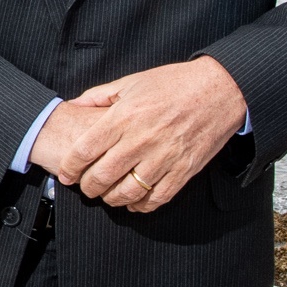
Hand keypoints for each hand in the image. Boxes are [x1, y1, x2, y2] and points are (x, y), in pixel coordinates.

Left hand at [32, 57, 247, 213]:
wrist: (220, 89)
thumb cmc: (174, 83)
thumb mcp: (132, 82)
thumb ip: (99, 96)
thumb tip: (73, 104)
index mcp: (124, 117)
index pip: (85, 150)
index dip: (70, 167)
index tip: (66, 174)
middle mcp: (141, 140)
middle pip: (102, 176)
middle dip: (88, 187)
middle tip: (86, 187)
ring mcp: (164, 157)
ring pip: (127, 192)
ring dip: (111, 199)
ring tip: (107, 195)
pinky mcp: (184, 170)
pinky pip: (157, 197)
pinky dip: (141, 205)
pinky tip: (133, 202)